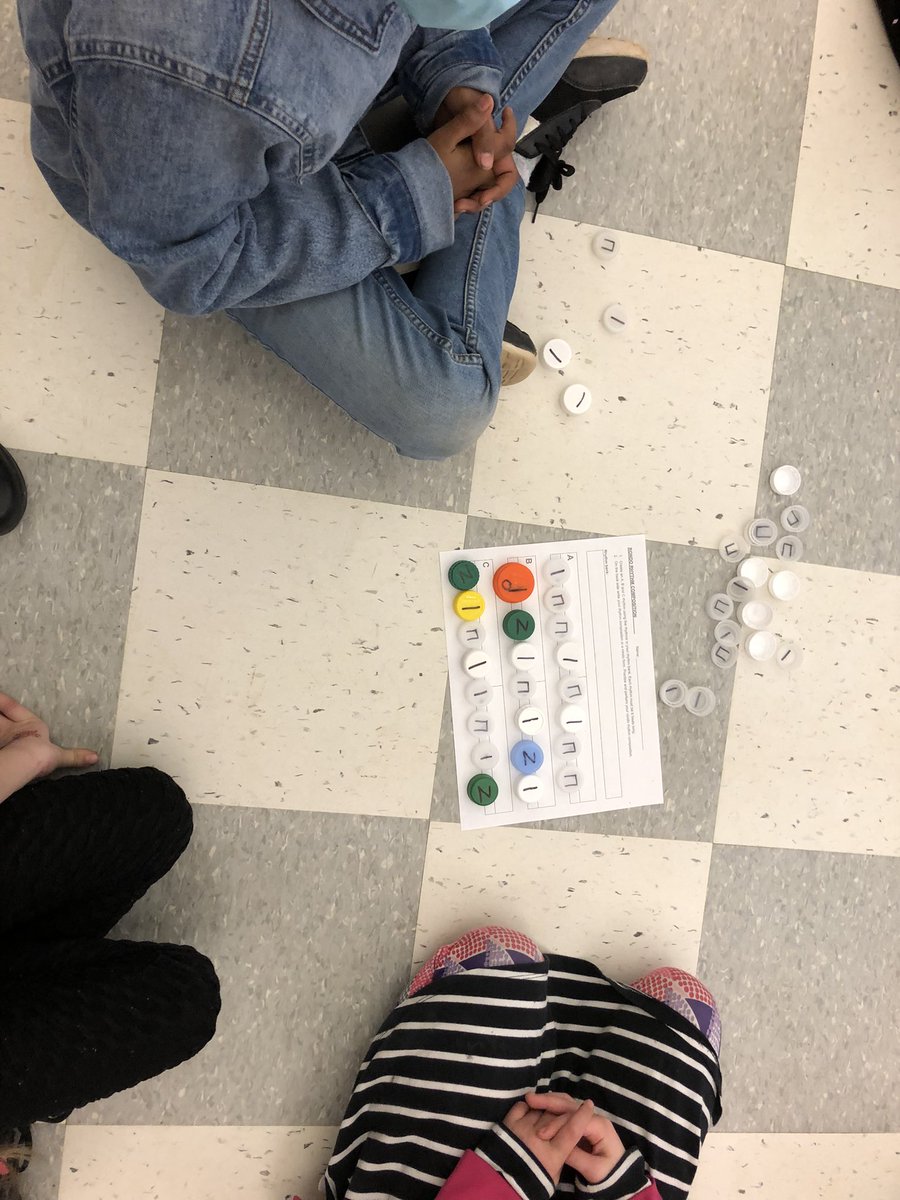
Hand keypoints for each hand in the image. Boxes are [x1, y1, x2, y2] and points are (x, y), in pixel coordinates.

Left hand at [0, 692, 97, 802]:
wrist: (25, 762)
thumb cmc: (40, 754)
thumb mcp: (59, 756)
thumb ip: (74, 756)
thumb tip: (95, 757)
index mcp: (29, 724)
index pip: (13, 707)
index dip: (3, 700)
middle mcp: (13, 729)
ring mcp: (3, 738)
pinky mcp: (0, 750)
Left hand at [428, 94, 518, 213]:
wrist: (442, 94)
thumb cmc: (460, 99)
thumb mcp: (470, 117)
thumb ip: (482, 137)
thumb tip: (487, 163)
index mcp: (498, 147)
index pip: (508, 174)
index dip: (499, 189)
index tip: (483, 198)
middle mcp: (490, 156)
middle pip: (495, 188)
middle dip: (484, 199)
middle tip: (468, 205)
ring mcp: (476, 161)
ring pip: (481, 191)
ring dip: (471, 201)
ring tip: (456, 205)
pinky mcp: (462, 165)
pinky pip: (467, 188)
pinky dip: (461, 196)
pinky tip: (450, 202)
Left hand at [503, 1095, 595, 1186]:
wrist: (500, 1183)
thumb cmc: (531, 1181)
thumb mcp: (553, 1175)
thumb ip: (561, 1156)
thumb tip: (567, 1139)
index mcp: (553, 1154)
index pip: (572, 1130)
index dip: (582, 1116)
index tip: (588, 1105)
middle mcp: (539, 1137)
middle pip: (555, 1115)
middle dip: (561, 1112)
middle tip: (562, 1112)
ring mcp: (523, 1128)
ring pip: (540, 1109)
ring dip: (545, 1110)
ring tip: (544, 1116)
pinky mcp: (509, 1123)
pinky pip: (522, 1106)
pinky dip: (528, 1106)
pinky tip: (530, 1111)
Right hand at [524, 1092, 626, 1184]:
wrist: (620, 1175)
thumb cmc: (608, 1173)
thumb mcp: (594, 1170)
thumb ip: (576, 1156)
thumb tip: (555, 1146)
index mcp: (600, 1126)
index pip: (574, 1119)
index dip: (556, 1124)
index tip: (540, 1135)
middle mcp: (594, 1116)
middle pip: (569, 1104)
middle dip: (549, 1102)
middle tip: (529, 1100)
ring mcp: (589, 1117)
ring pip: (567, 1103)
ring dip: (549, 1100)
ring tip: (531, 1100)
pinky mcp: (583, 1121)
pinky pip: (566, 1110)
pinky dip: (552, 1106)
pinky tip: (540, 1107)